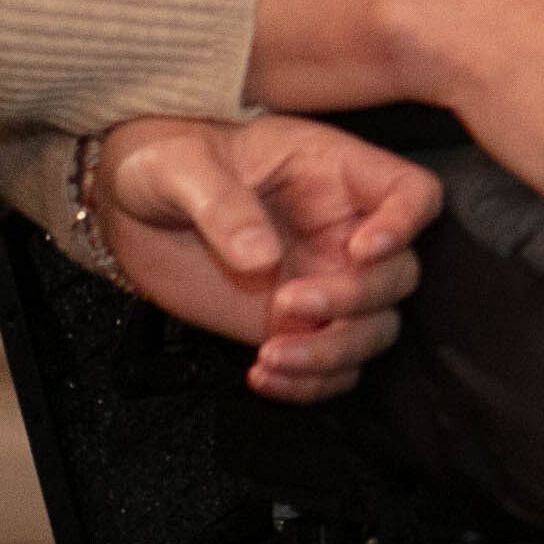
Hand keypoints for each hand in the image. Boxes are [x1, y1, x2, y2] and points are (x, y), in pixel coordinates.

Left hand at [86, 115, 435, 402]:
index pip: (412, 193)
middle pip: (400, 274)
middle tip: (288, 302)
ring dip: (334, 353)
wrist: (132, 205)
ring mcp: (322, 281)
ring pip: (374, 329)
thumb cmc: (165, 159)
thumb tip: (261, 257)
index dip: (405, 224)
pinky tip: (261, 375)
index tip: (360, 251)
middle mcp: (343, 230)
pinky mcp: (292, 326)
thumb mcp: (181, 166)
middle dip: (355, 300)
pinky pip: (331, 368)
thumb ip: (220, 204)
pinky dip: (309, 384)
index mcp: (336, 173)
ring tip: (271, 356)